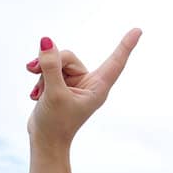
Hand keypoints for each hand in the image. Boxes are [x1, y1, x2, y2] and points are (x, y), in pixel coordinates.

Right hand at [25, 29, 141, 149]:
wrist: (45, 142)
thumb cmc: (55, 124)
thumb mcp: (54, 93)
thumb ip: (51, 66)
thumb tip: (47, 41)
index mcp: (98, 87)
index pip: (115, 62)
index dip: (126, 45)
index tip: (138, 30)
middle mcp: (89, 83)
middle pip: (69, 57)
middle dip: (50, 62)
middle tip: (34, 70)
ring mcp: (75, 84)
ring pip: (56, 62)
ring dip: (42, 73)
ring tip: (38, 92)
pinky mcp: (62, 85)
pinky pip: (50, 69)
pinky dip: (40, 78)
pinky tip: (35, 94)